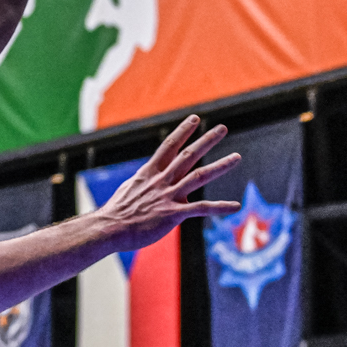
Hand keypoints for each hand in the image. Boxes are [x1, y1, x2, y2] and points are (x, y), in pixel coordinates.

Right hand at [97, 115, 241, 250]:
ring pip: (199, 176)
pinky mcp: (173, 213)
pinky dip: (220, 207)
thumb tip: (149, 182)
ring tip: (236, 157)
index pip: (169, 146)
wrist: (110, 228)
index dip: (183, 131)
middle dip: (207, 140)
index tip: (195, 119)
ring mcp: (168, 195)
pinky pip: (201, 208)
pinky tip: (235, 206)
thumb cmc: (117, 212)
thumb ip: (145, 184)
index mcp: (150, 172)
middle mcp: (161, 180)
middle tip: (223, 128)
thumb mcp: (130, 189)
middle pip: (189, 155)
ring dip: (220, 166)